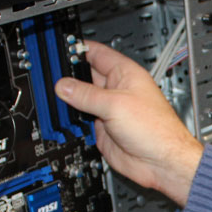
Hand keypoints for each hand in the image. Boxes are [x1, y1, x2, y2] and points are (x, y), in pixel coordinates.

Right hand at [54, 41, 203, 207]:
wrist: (161, 163)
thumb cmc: (156, 130)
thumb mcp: (115, 105)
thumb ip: (86, 94)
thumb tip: (64, 86)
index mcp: (124, 74)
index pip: (97, 54)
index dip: (78, 49)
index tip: (59, 49)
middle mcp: (116, 90)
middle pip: (85, 76)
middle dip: (68, 77)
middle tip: (50, 77)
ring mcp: (109, 110)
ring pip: (81, 100)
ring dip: (69, 100)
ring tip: (53, 98)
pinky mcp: (103, 129)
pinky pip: (82, 121)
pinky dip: (73, 120)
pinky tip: (63, 117)